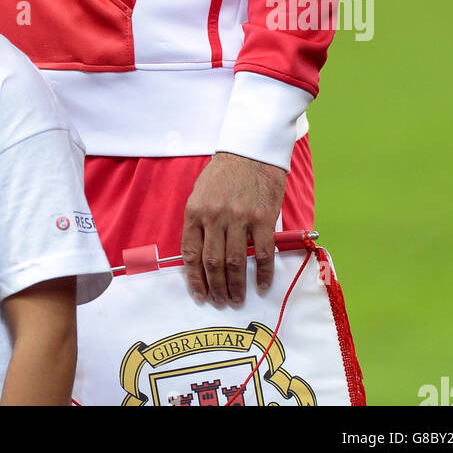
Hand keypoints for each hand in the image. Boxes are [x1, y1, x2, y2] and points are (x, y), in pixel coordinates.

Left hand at [181, 151, 286, 305]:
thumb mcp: (200, 193)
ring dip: (236, 286)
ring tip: (237, 299)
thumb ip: (199, 222)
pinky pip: (262, 254)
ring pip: (235, 262)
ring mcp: (239, 218)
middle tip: (220, 302)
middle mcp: (215, 216)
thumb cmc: (224, 174)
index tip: (199, 295)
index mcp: (195, 211)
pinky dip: (262, 274)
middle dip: (215, 288)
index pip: (190, 253)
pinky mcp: (263, 219)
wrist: (250, 151)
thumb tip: (199, 257)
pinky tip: (262, 285)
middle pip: (212, 262)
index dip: (194, 279)